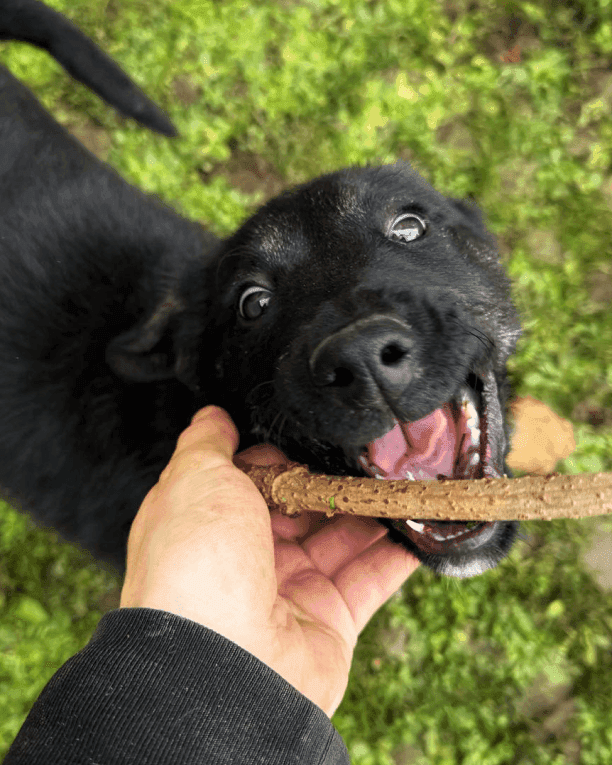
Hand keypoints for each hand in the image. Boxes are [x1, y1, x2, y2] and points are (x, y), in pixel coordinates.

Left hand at [120, 406, 418, 715]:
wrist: (221, 666)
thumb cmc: (197, 564)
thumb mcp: (194, 480)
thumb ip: (206, 444)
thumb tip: (213, 416)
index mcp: (211, 524)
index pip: (253, 480)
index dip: (281, 458)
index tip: (310, 437)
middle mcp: (249, 559)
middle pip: (303, 508)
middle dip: (334, 480)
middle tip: (369, 453)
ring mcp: (291, 592)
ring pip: (343, 538)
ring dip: (375, 508)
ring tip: (406, 475)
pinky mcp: (331, 623)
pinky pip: (372, 579)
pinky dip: (400, 551)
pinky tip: (421, 521)